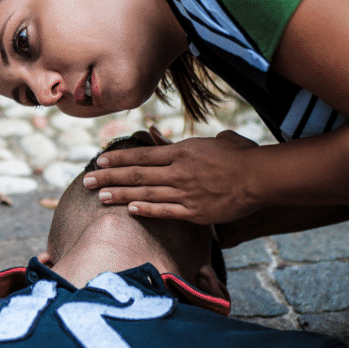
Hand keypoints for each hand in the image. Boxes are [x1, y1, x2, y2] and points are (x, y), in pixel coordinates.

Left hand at [84, 130, 259, 224]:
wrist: (262, 176)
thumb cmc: (242, 155)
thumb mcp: (217, 140)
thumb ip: (195, 142)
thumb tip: (186, 136)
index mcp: (182, 151)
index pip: (142, 155)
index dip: (118, 158)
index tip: (99, 161)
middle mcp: (178, 171)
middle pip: (136, 174)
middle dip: (109, 177)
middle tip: (86, 180)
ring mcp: (185, 192)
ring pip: (145, 193)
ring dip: (119, 195)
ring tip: (99, 196)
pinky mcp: (195, 211)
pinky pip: (165, 211)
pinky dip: (146, 210)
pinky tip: (129, 209)